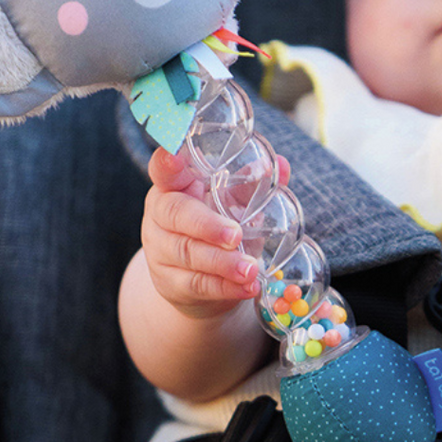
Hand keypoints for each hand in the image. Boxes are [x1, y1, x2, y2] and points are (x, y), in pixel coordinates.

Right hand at [141, 147, 289, 318]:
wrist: (199, 280)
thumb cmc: (216, 228)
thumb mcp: (232, 204)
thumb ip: (252, 185)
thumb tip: (281, 165)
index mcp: (173, 187)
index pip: (163, 170)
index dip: (167, 163)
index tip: (174, 154)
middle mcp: (160, 216)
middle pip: (176, 215)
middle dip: (207, 225)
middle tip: (235, 236)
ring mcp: (160, 251)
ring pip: (188, 254)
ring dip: (222, 263)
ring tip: (251, 269)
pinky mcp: (169, 283)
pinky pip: (197, 285)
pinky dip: (225, 287)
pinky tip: (247, 287)